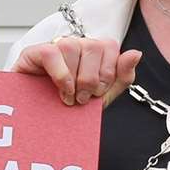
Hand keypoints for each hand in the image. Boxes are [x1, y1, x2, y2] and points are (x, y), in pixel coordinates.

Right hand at [12, 37, 141, 106]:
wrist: (40, 124)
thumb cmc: (69, 106)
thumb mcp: (102, 97)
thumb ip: (122, 77)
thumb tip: (136, 53)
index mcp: (92, 52)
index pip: (110, 46)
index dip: (108, 72)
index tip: (98, 93)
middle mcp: (74, 44)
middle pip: (93, 46)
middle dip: (92, 79)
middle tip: (83, 98)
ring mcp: (53, 46)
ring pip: (72, 47)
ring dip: (74, 79)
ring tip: (69, 97)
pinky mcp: (34, 52)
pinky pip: (52, 53)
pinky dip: (61, 75)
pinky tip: (61, 91)